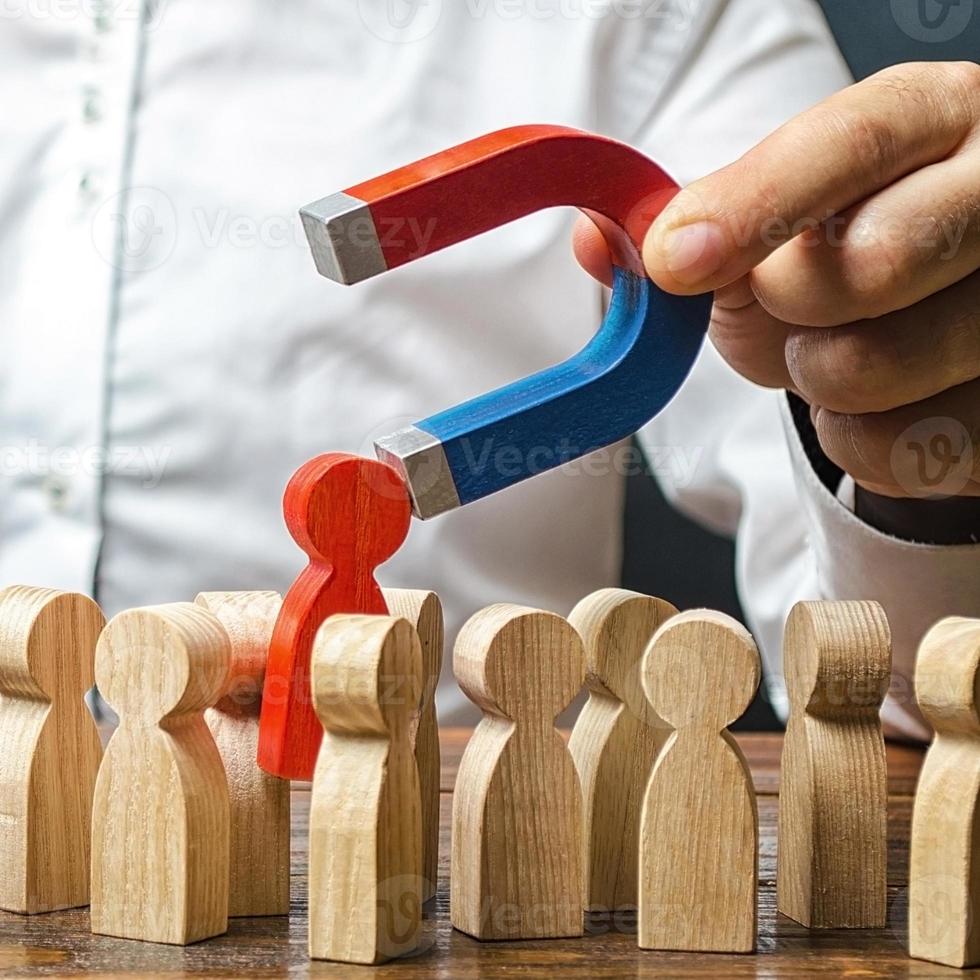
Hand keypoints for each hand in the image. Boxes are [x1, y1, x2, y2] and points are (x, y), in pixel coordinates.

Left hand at [576, 62, 979, 497]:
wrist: (920, 330)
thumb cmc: (840, 260)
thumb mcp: (771, 226)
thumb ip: (692, 224)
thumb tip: (597, 242)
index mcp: (936, 122)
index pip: (859, 140)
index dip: (757, 201)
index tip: (673, 259)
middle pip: (879, 258)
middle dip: (790, 301)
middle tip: (784, 302)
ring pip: (880, 364)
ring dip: (815, 376)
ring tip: (833, 349)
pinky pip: (905, 449)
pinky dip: (856, 438)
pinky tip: (876, 402)